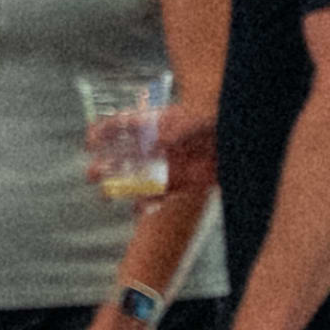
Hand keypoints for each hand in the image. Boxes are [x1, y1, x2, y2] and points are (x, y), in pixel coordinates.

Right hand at [83, 101, 212, 201]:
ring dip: (121, 185)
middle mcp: (156, 145)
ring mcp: (168, 164)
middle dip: (106, 164)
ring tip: (105, 195)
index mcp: (155, 123)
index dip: (104, 132)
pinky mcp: (182, 182)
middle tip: (91, 174)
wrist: (239, 138)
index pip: (122, 125)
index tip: (90, 142)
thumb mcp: (193, 121)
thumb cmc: (213, 120)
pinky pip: (160, 195)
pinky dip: (149, 202)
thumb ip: (175, 132)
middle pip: (125, 154)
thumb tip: (157, 146)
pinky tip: (138, 209)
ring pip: (138, 177)